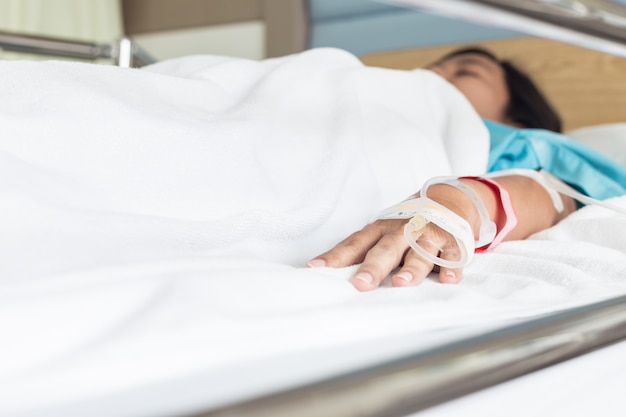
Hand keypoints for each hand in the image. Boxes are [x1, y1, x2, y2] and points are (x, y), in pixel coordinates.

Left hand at [307, 217, 465, 291]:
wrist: (448, 200)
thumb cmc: (406, 226)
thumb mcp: (382, 234)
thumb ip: (362, 253)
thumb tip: (327, 274)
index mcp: (380, 230)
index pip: (354, 244)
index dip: (336, 256)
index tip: (316, 268)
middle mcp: (401, 231)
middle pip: (385, 249)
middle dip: (373, 267)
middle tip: (360, 284)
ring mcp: (428, 235)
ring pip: (420, 251)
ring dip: (411, 268)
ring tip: (402, 283)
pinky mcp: (452, 241)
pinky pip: (453, 254)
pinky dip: (451, 267)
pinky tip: (448, 280)